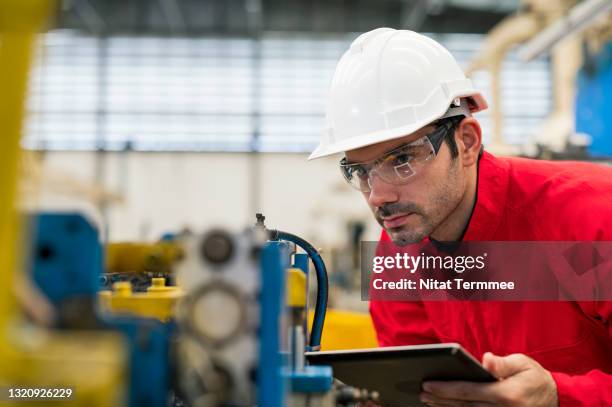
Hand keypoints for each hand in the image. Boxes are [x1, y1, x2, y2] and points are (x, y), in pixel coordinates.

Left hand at [420, 352, 558, 405]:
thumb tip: (486, 359)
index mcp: (505, 394)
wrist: (557, 399)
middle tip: (421, 393)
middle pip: (463, 405)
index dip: (445, 389)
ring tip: (428, 401)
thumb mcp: (522, 363)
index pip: (467, 391)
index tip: (427, 385)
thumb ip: (502, 363)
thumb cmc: (536, 378)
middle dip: (440, 399)